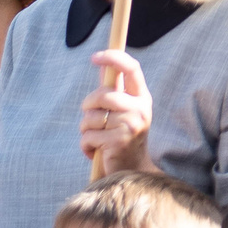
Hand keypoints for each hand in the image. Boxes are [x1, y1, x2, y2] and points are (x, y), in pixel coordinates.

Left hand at [79, 50, 152, 173]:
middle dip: (87, 107)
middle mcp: (140, 109)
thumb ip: (113, 89)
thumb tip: (102, 65)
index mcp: (142, 98)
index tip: (95, 57)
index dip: (113, 58)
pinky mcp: (119, 142)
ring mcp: (131, 125)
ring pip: (90, 117)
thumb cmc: (123, 137)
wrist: (131, 171)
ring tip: (97, 139)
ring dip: (85, 130)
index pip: (131, 68)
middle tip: (90, 120)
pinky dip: (85, 146)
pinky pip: (88, 136)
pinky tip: (95, 152)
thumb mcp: (122, 111)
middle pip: (102, 94)